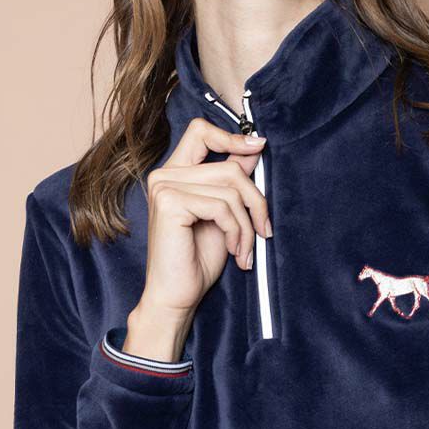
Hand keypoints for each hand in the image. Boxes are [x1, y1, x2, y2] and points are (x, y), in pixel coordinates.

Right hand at [136, 116, 271, 321]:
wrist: (177, 297)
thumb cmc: (197, 260)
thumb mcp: (224, 215)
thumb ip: (232, 181)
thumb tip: (254, 148)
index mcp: (175, 173)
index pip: (201, 131)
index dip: (232, 136)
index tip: (259, 147)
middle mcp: (165, 175)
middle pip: (230, 167)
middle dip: (256, 201)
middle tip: (263, 231)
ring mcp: (164, 186)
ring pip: (231, 189)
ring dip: (248, 224)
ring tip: (245, 250)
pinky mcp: (169, 202)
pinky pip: (223, 206)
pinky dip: (237, 231)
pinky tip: (235, 252)